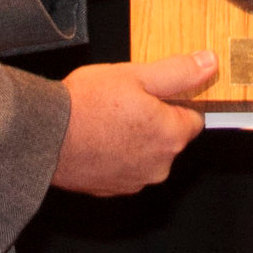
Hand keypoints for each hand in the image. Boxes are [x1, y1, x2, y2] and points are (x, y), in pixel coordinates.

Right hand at [53, 50, 212, 195]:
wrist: (43, 137)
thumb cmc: (85, 106)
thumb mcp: (136, 75)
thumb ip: (178, 72)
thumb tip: (209, 64)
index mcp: (171, 135)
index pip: (194, 118)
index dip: (175, 102)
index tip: (154, 93)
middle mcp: (159, 165)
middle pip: (169, 138)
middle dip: (154, 121)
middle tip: (124, 102)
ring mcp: (136, 180)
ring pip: (147, 154)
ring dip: (134, 139)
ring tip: (107, 120)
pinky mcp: (112, 189)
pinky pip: (125, 168)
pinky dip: (116, 155)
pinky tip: (97, 139)